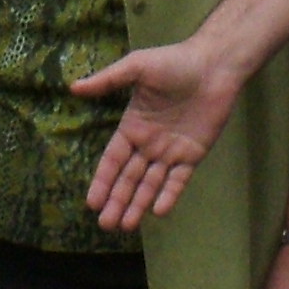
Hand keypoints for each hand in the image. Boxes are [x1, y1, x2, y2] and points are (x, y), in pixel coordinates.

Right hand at [72, 39, 242, 230]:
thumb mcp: (137, 67)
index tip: (91, 203)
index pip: (113, 160)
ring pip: (151, 184)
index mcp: (133, 125)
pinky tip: (158, 211)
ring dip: (139, 205)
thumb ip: (108, 80)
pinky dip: (169, 195)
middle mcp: (149, 143)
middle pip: (129, 178)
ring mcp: (171, 151)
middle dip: (117, 201)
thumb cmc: (174, 62)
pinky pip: (179, 180)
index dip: (102, 181)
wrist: (214, 66)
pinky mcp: (193, 154)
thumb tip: (73, 87)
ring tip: (127, 226)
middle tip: (106, 225)